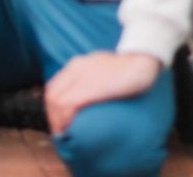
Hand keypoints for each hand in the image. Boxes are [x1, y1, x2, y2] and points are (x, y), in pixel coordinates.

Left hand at [44, 52, 160, 133]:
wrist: (141, 59)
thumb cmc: (128, 66)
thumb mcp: (103, 67)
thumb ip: (93, 77)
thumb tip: (91, 95)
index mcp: (78, 63)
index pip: (54, 86)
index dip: (53, 107)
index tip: (60, 120)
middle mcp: (76, 68)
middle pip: (51, 94)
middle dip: (52, 116)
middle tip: (61, 131)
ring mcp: (81, 77)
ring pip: (55, 101)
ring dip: (57, 120)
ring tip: (65, 134)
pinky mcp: (89, 87)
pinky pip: (67, 105)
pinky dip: (64, 119)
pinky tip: (70, 129)